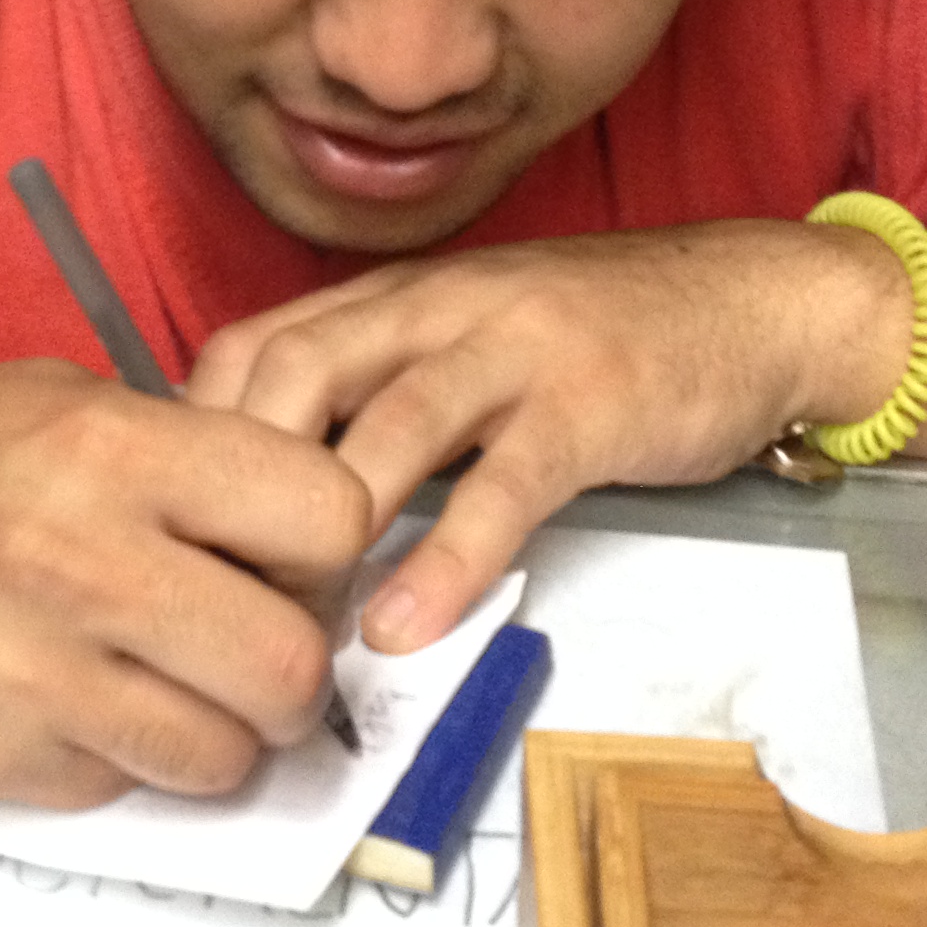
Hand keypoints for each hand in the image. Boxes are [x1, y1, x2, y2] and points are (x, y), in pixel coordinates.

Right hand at [0, 358, 371, 808]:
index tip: (288, 556)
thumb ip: (195, 460)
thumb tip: (322, 545)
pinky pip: (131, 789)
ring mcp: (32, 674)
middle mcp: (77, 561)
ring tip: (171, 681)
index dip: (327, 547)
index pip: (328, 520)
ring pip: (225, 755)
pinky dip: (129, 759)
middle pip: (292, 665)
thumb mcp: (73, 402)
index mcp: (112, 449)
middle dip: (293, 667)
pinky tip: (81, 700)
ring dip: (222, 732)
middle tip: (250, 645)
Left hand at [186, 223, 906, 654]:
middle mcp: (437, 307)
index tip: (175, 532)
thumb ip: (377, 391)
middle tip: (218, 591)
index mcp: (394, 297)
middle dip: (236, 484)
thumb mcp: (464, 338)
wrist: (752, 300)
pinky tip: (407, 628)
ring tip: (289, 628)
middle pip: (293, 374)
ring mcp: (514, 350)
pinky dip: (448, 562)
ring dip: (326, 531)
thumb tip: (275, 488)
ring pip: (388, 425)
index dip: (195, 439)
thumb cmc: (596, 335)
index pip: (250, 347)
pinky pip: (504, 486)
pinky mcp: (591, 406)